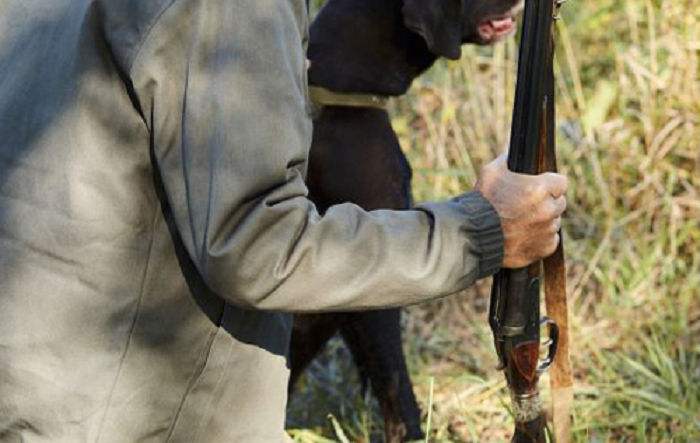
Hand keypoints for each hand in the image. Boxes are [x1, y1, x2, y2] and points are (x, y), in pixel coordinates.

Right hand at [475, 154, 567, 268]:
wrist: (474, 237)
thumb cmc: (481, 203)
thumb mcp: (490, 172)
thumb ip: (506, 160)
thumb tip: (512, 155)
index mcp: (539, 189)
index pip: (562, 182)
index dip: (551, 184)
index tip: (542, 187)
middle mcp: (547, 210)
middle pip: (560, 203)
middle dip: (548, 202)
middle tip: (529, 205)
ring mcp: (547, 231)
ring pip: (554, 222)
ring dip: (543, 221)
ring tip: (522, 222)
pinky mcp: (544, 248)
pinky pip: (550, 241)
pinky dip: (541, 239)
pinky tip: (525, 235)